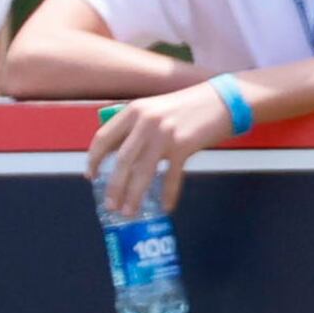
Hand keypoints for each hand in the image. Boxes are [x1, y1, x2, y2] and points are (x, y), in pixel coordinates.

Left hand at [86, 81, 235, 218]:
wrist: (223, 100)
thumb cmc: (190, 106)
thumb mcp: (156, 109)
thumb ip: (137, 128)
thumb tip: (119, 155)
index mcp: (134, 111)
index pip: (103, 138)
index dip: (94, 160)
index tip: (91, 176)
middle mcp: (146, 122)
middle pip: (122, 161)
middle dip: (114, 186)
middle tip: (111, 204)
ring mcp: (165, 135)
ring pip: (143, 171)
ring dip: (134, 195)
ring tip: (130, 211)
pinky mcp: (184, 146)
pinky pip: (171, 176)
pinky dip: (168, 194)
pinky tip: (166, 207)